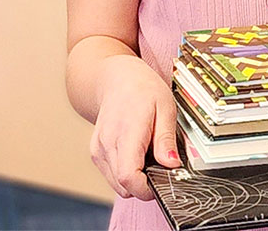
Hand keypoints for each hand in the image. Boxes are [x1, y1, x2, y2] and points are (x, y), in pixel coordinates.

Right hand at [88, 56, 180, 199]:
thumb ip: (166, 139)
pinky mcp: (96, 153)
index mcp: (126, 132)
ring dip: (135, 179)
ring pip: (117, 184)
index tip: (163, 181)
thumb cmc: (143, 89)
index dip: (147, 188)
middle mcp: (107, 143)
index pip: (129, 177)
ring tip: (148, 156)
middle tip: (160, 166)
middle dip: (145, 185)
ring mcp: (98, 149)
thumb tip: (171, 165)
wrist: (116, 78)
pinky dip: (126, 173)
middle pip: (123, 185)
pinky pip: (112, 176)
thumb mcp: (165, 108)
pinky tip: (136, 155)